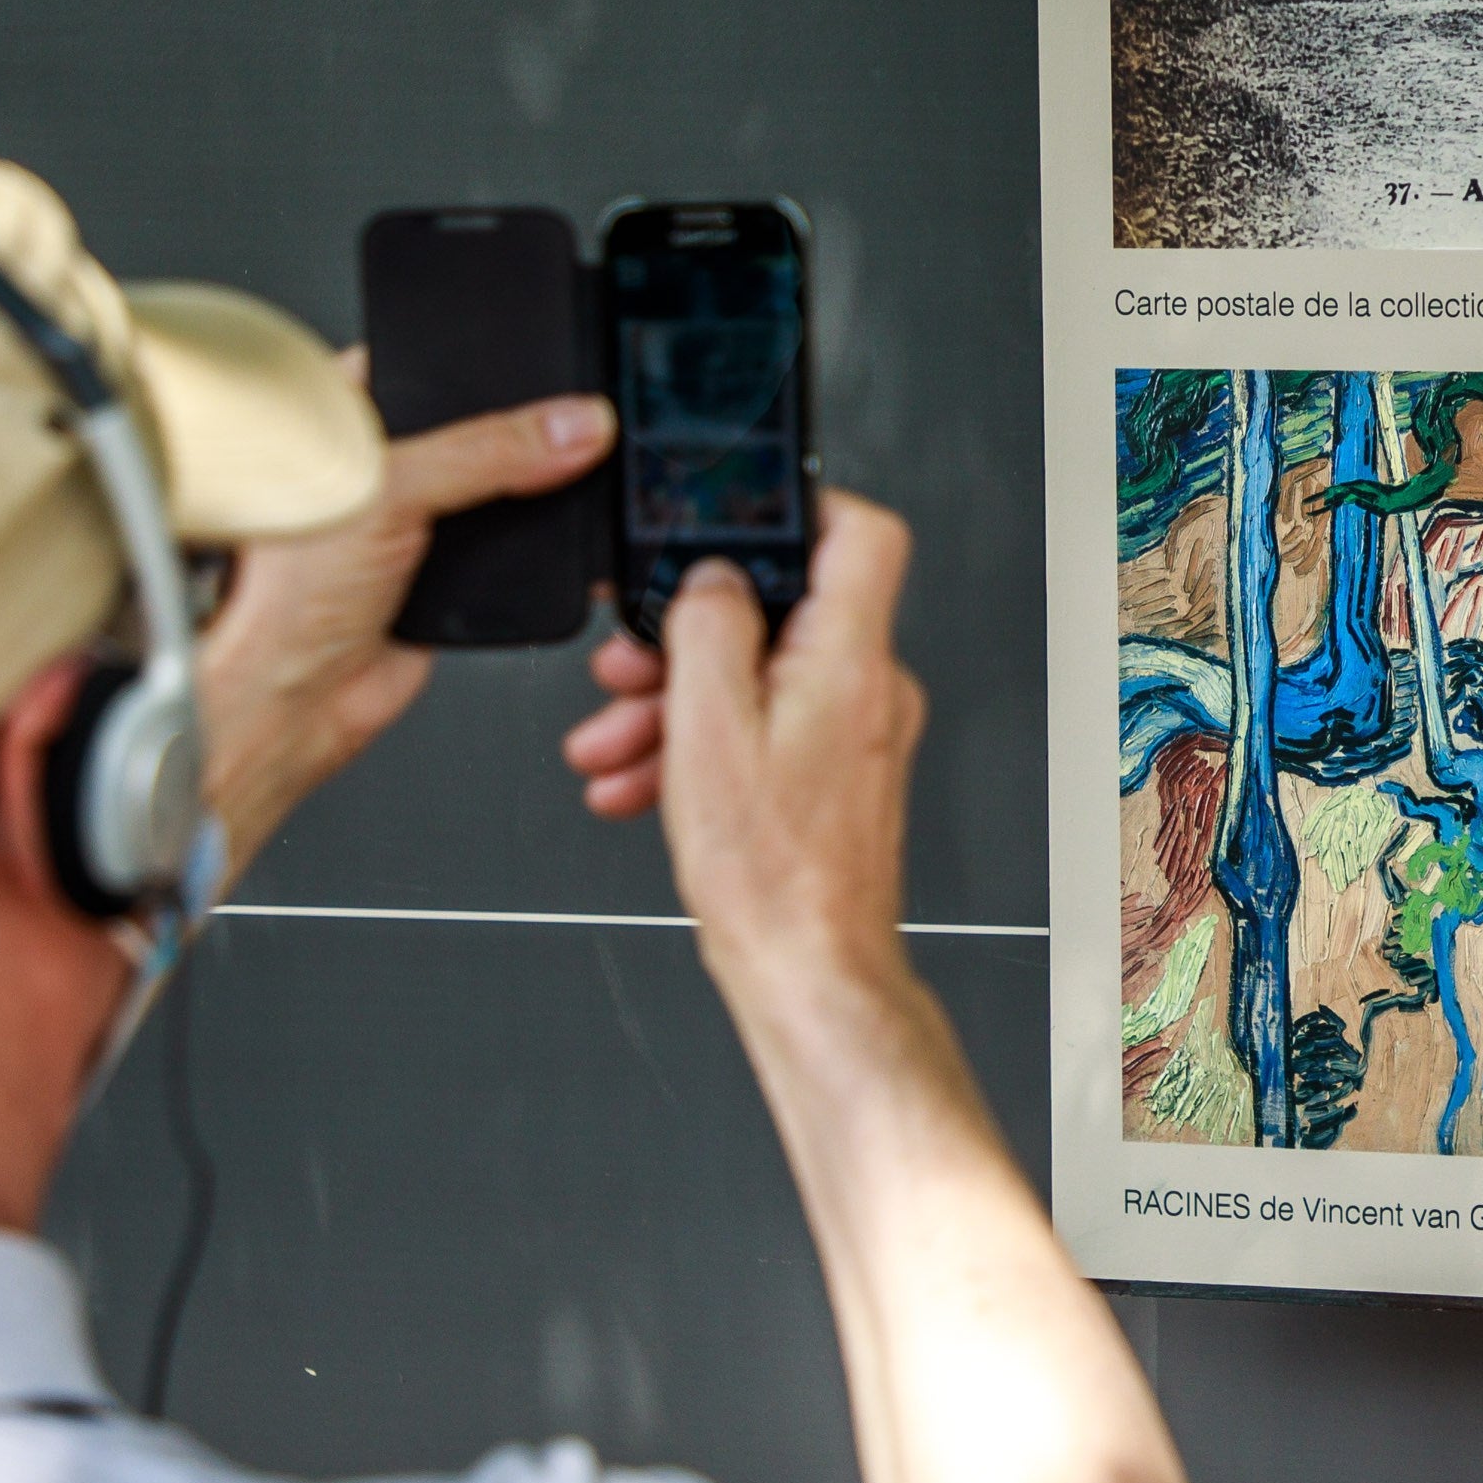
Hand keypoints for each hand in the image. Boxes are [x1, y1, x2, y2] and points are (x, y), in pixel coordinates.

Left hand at [200, 368, 611, 864]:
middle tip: (565, 424)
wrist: (295, 704)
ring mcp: (409, 523)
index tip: (538, 360)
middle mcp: (370, 467)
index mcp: (334, 419)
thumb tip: (569, 425)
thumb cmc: (279, 599)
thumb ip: (486, 453)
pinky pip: (506, 547)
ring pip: (493, 488)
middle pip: (470, 426)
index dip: (476, 358)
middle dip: (518, 433)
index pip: (418, 362)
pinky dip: (533, 549)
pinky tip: (548, 540)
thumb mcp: (388, 493)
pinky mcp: (442, 574)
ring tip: (565, 476)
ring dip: (530, 495)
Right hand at [560, 490, 923, 999]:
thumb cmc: (772, 876)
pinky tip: (642, 779)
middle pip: (780, 613)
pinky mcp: (833, 779)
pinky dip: (701, 745)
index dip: (794, 509)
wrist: (807, 973)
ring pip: (758, 679)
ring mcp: (854, 737)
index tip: (728, 523)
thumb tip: (712, 578)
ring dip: (675, 703)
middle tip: (629, 668)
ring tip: (613, 742)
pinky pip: (763, 731)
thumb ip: (708, 629)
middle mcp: (868, 691)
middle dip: (686, 637)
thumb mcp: (708, 727)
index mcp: (850, 660)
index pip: (860, 532)